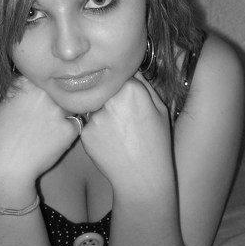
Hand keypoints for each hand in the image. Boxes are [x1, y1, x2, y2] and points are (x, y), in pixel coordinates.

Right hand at [0, 76, 78, 191]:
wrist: (3, 167)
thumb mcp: (5, 105)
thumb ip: (24, 91)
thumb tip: (40, 85)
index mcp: (25, 82)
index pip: (46, 80)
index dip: (44, 92)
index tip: (37, 104)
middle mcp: (43, 92)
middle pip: (60, 91)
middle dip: (55, 102)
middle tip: (43, 119)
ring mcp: (57, 110)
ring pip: (71, 107)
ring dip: (64, 115)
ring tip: (46, 131)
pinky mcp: (69, 129)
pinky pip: (76, 125)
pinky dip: (68, 133)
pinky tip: (52, 142)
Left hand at [80, 72, 171, 188]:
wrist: (142, 178)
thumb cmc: (156, 143)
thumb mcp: (160, 109)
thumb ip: (143, 84)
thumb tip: (130, 67)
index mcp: (131, 89)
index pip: (118, 74)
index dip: (122, 84)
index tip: (127, 96)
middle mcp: (110, 99)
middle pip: (104, 89)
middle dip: (109, 98)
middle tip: (123, 118)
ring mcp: (95, 116)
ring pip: (94, 106)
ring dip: (101, 113)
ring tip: (118, 133)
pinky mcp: (84, 132)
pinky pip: (87, 123)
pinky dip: (95, 130)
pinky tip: (110, 142)